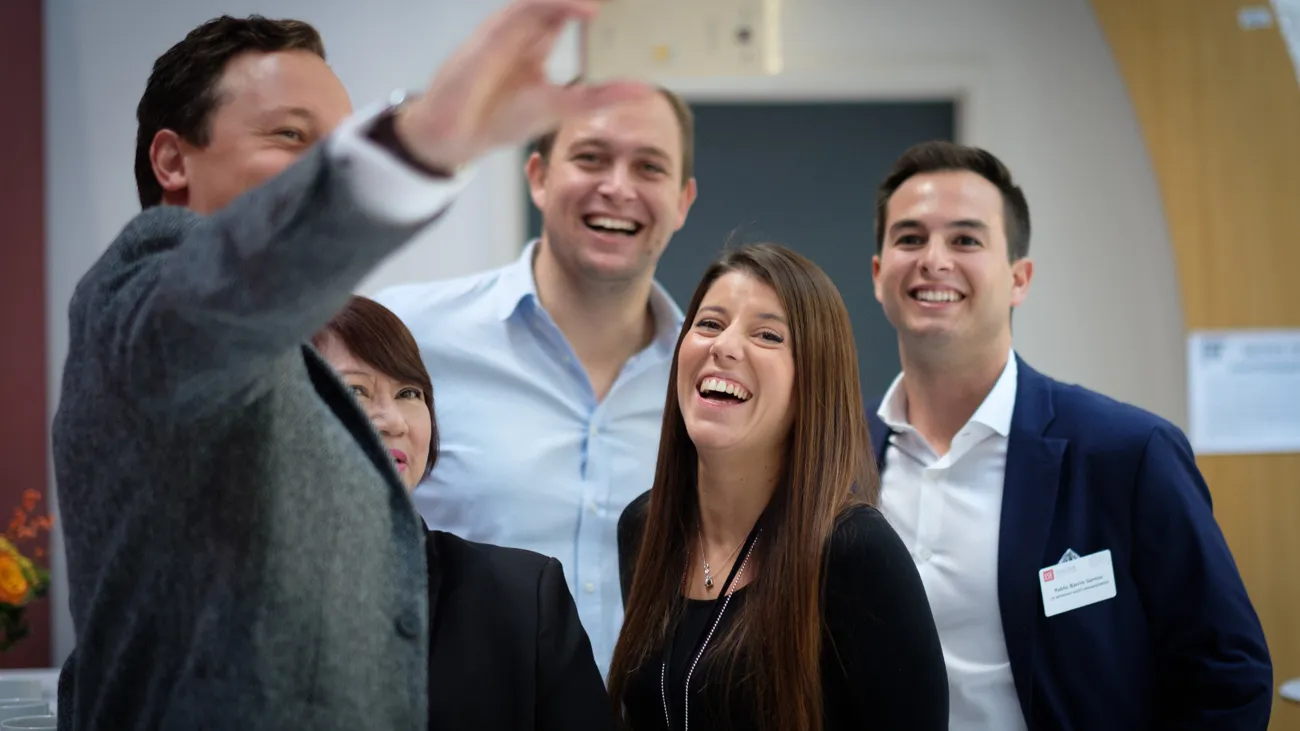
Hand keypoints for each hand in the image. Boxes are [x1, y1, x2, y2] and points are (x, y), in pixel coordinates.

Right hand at [396, 0, 650, 171]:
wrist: (457, 134)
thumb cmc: (499, 118)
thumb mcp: (562, 106)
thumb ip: (600, 96)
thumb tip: (643, 90)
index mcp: (538, 39)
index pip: (574, 7)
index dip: (598, 2)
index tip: (636, 4)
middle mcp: (524, 27)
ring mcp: (509, 26)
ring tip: (612, 0)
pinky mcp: (495, 32)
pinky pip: (528, 6)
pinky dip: (560, 3)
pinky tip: (588, 9)